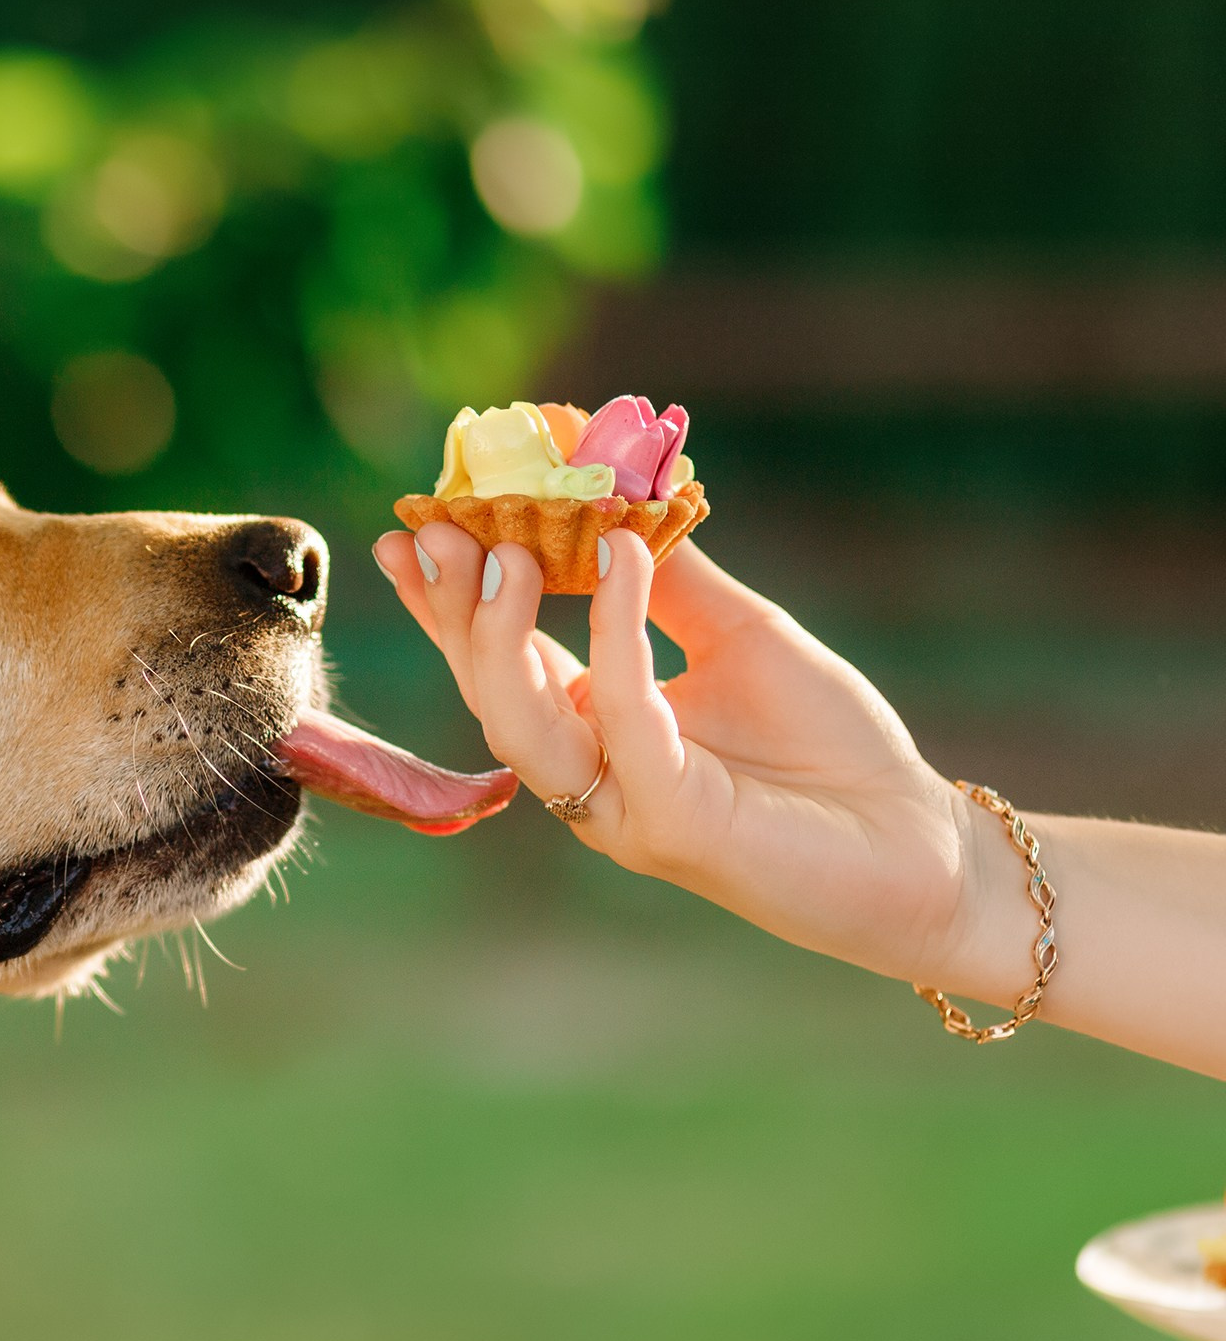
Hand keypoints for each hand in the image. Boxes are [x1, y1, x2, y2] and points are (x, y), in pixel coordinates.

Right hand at [374, 525, 1012, 995]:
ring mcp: (622, 808)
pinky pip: (625, 721)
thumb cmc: (832, 749)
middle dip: (452, 608)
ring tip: (506, 547)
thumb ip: (672, 582)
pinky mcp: (673, 826)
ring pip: (522, 724)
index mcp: (595, 731)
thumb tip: (612, 497)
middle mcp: (590, 775)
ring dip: (500, 634)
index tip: (419, 521)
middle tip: (432, 527)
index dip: (450, 598)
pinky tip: (624, 559)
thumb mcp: (740, 637)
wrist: (920, 843)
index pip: (498, 661)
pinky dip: (616, 638)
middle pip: (488, 691)